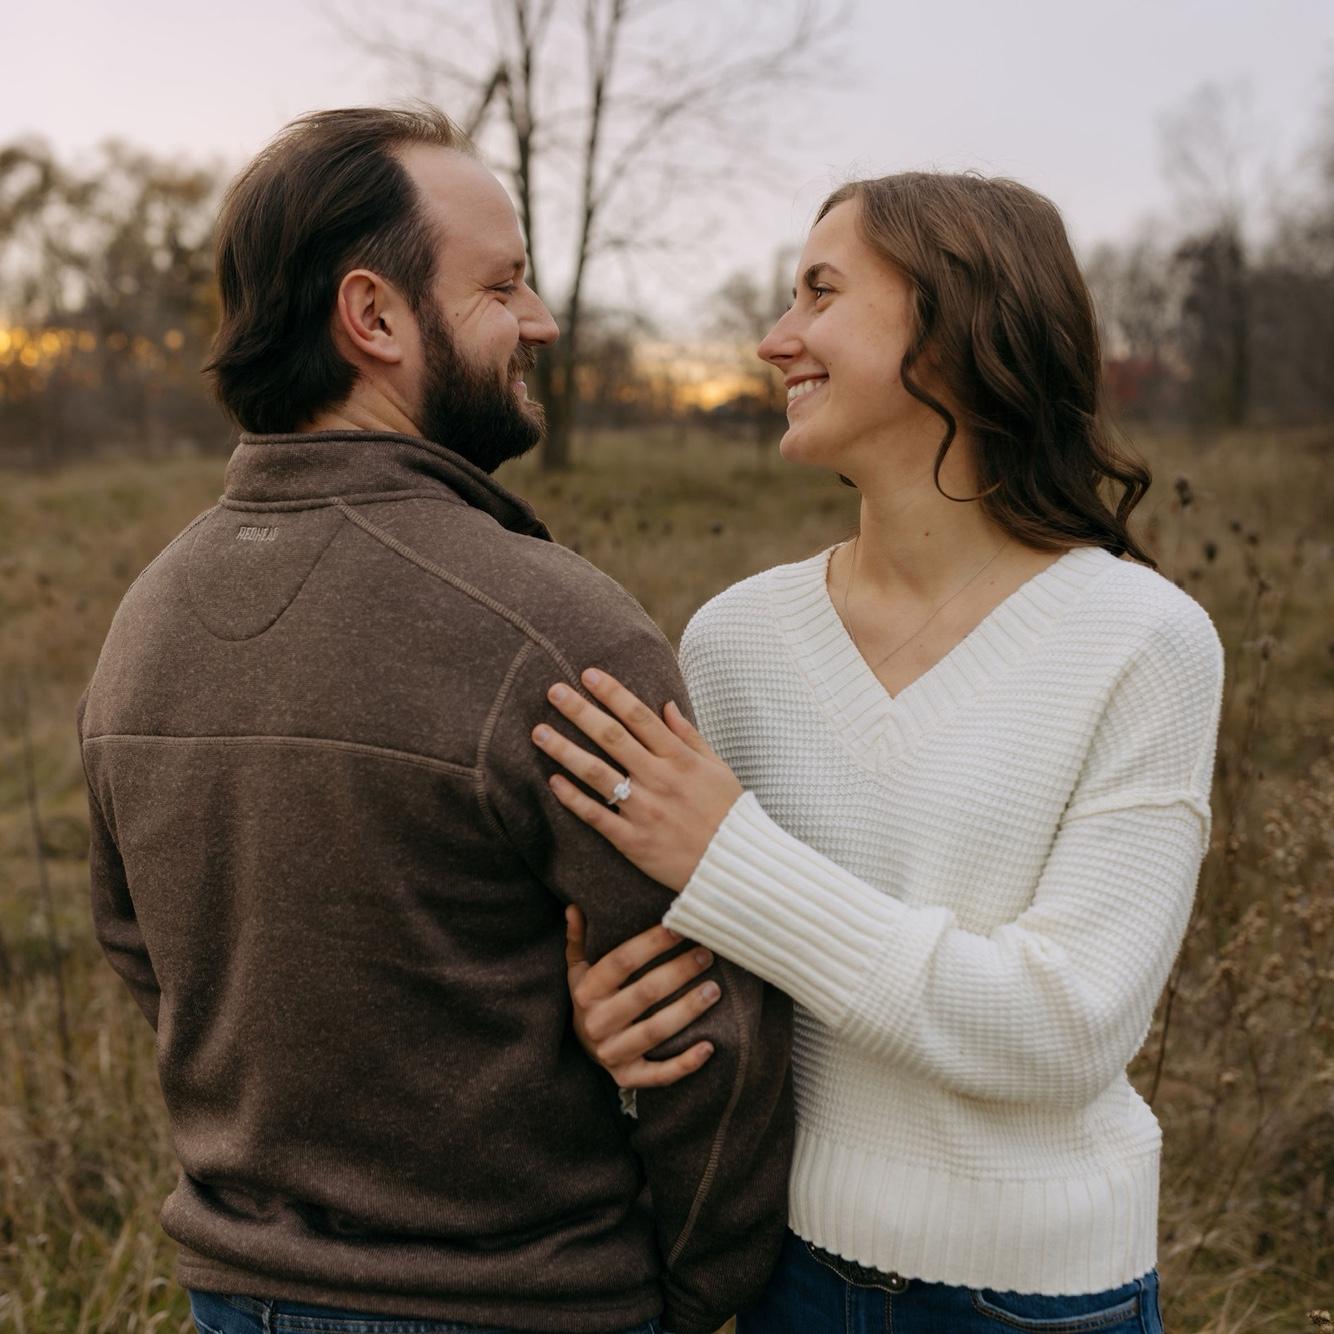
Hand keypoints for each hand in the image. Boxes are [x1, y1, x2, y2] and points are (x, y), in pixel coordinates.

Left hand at [532, 668, 743, 890]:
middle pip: (611, 737)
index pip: (639, 716)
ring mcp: (644, 810)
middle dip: (580, 711)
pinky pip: (597, 816)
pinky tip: (553, 781)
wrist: (734, 864)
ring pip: (596, 773)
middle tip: (553, 691)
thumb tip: (667, 704)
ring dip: (565, 750)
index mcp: (679, 758)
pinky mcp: (633, 840)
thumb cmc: (728, 813)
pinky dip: (573, 798)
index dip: (612, 692)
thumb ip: (689, 736)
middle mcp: (659, 779)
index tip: (588, 674)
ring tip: (539, 733)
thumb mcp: (717, 767)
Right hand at [564, 906, 719, 1086]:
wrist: (577, 1049)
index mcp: (586, 992)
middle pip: (644, 994)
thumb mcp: (577, 969)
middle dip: (679, 972)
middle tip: (706, 955)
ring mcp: (612, 1053)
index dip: (652, 943)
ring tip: (714, 989)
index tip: (680, 926)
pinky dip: (685, 1064)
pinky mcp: (627, 1077)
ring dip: (688, 1010)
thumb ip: (578, 939)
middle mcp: (597, 1023)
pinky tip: (709, 1047)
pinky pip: (659, 1075)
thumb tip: (574, 908)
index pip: (621, 961)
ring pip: (655, 1032)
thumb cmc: (588, 998)